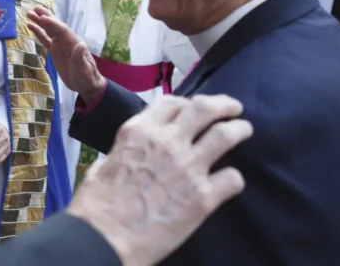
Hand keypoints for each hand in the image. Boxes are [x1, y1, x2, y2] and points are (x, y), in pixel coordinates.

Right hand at [26, 6, 104, 101]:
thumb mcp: (84, 69)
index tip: (42, 18)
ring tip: (29, 14)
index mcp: (74, 43)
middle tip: (35, 8)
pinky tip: (31, 27)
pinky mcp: (55, 51)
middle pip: (55, 26)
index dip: (53, 23)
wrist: (86, 85)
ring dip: (40, 22)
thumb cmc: (87, 77)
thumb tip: (81, 45)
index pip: (62, 30)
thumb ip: (81, 58)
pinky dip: (38, 33)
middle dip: (46, 17)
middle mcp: (67, 41)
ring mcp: (60, 45)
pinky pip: (45, 39)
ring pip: (49, 30)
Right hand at [67, 95, 252, 265]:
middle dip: (223, 105)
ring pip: (226, 135)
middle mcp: (167, 142)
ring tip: (244, 130)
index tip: (192, 109)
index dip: (186, 103)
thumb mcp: (104, 162)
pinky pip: (232, 178)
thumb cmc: (96, 204)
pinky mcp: (203, 197)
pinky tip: (231, 182)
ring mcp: (188, 168)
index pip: (172, 102)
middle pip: (205, 108)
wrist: (104, 237)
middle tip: (233, 108)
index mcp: (139, 131)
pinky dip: (233, 178)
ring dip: (239, 129)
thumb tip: (131, 155)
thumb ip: (126, 152)